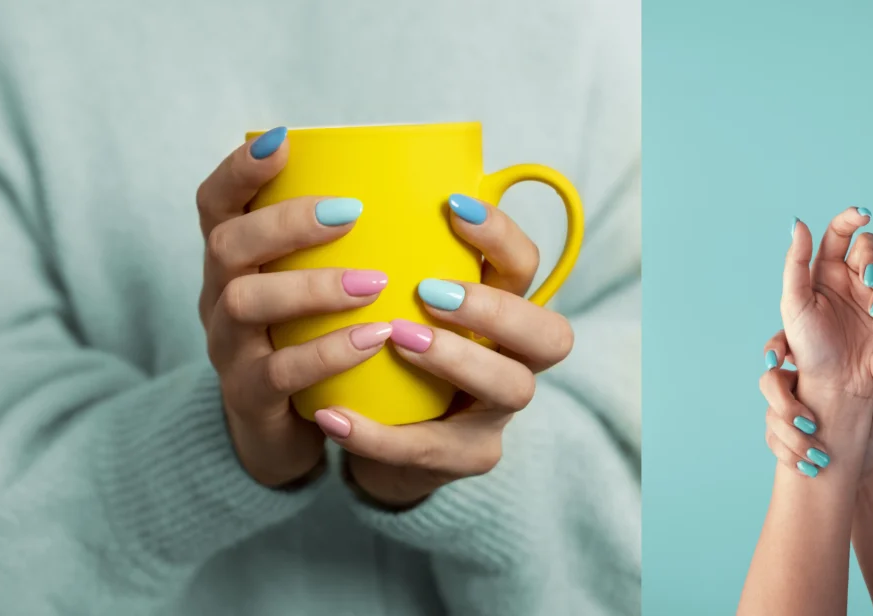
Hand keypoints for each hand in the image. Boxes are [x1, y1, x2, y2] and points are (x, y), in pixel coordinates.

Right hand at [198, 127, 390, 486]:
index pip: (216, 202)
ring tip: (374, 282)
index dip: (240, 169)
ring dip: (311, 287)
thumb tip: (431, 187)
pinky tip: (373, 339)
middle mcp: (220, 297)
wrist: (285, 431)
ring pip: (245, 304)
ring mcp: (229, 348)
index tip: (282, 141)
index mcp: (235, 261)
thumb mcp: (314, 287)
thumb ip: (344, 245)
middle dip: (285, 223)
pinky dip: (327, 353)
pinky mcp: (250, 397)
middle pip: (226, 245)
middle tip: (350, 213)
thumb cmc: (313, 339)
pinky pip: (279, 372)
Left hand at [313, 194, 573, 507]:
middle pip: (550, 334)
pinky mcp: (465, 457)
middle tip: (430, 292)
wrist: (381, 431)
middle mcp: (515, 358)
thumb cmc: (388, 349)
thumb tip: (323, 171)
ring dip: (456, 359)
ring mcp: (496, 412)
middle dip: (496, 308)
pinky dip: (378, 435)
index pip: (526, 267)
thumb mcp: (394, 299)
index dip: (501, 236)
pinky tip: (332, 417)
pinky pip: (431, 450)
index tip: (452, 206)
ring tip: (395, 339)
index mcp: (501, 309)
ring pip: (509, 388)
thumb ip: (383, 256)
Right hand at [760, 330, 872, 477]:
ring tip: (819, 456)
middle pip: (768, 382)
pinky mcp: (778, 436)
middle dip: (784, 404)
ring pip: (771, 416)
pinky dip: (789, 456)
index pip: (786, 346)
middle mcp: (795, 388)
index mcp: (817, 370)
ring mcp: (783, 413)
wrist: (862, 469)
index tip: (778, 360)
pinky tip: (808, 468)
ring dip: (792, 437)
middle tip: (810, 424)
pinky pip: (772, 441)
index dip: (775, 347)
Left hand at [782, 208, 872, 399]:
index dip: (852, 218)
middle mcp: (850, 278)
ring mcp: (871, 296)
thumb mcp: (793, 301)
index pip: (840, 233)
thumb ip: (795, 261)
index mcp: (824, 270)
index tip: (863, 214)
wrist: (830, 381)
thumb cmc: (806, 343)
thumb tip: (798, 222)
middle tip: (867, 279)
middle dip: (872, 257)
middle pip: (871, 246)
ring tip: (872, 310)